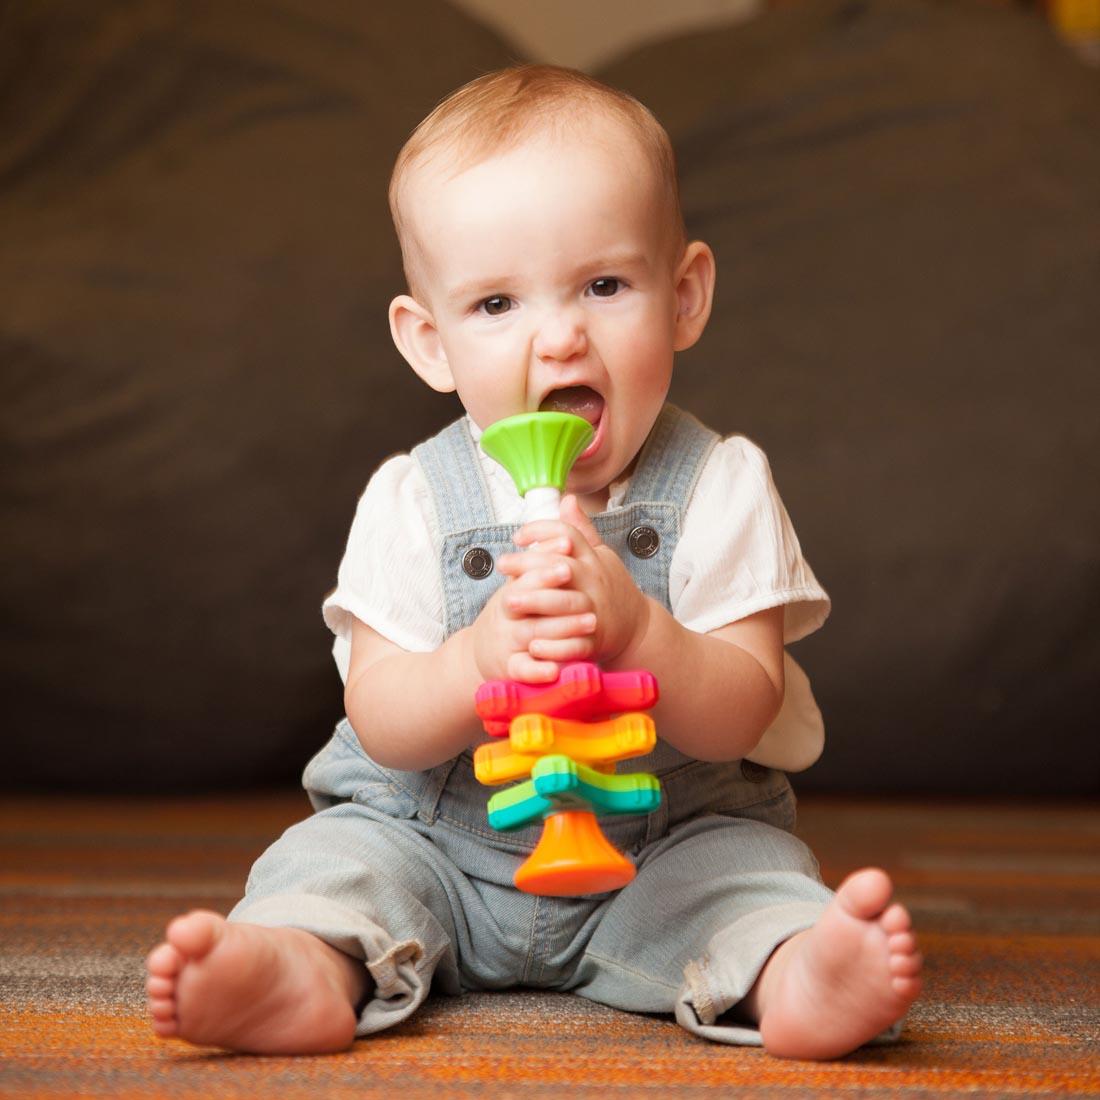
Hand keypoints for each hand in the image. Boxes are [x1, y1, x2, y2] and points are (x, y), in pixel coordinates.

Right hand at [466, 537, 596, 683]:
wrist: (486, 653)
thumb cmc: (513, 611)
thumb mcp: (525, 578)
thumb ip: (549, 544)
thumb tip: (567, 502)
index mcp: (511, 589)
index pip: (525, 572)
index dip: (546, 563)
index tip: (568, 555)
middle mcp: (506, 613)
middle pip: (528, 601)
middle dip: (556, 595)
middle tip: (585, 591)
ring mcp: (506, 641)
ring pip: (532, 634)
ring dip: (562, 629)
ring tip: (590, 623)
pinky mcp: (509, 668)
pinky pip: (523, 669)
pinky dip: (539, 669)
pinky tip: (558, 668)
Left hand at [500, 495, 650, 668]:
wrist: (636, 627)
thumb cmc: (610, 587)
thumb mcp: (600, 554)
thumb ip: (581, 529)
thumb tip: (567, 498)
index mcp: (592, 559)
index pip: (567, 534)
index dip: (541, 530)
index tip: (518, 536)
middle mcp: (593, 581)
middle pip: (560, 566)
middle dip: (529, 565)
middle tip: (502, 564)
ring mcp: (594, 610)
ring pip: (564, 603)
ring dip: (535, 602)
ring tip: (506, 603)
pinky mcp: (594, 639)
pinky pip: (573, 642)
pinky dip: (552, 645)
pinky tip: (530, 645)